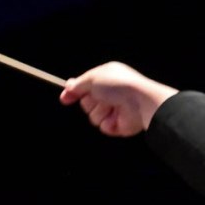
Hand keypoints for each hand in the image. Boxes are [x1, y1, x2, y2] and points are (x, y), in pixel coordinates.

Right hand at [60, 61, 178, 136]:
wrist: (140, 101)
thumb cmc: (118, 85)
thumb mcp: (93, 78)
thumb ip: (78, 84)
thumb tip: (67, 86)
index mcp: (106, 78)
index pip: (84, 86)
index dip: (74, 92)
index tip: (64, 99)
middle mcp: (110, 93)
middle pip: (86, 103)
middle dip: (90, 102)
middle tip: (101, 97)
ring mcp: (114, 109)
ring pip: (93, 116)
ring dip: (100, 112)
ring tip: (112, 106)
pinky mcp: (118, 124)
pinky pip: (103, 127)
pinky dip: (108, 123)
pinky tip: (117, 117)